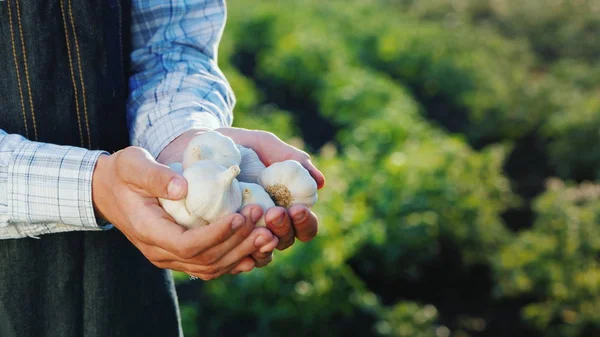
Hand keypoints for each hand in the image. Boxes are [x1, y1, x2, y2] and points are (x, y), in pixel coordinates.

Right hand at [92, 146, 278, 279]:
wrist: (108, 191)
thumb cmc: (123, 174)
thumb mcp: (132, 165)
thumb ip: (154, 175)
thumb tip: (182, 187)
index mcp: (149, 231)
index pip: (188, 244)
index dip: (217, 234)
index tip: (241, 216)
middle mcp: (160, 252)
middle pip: (206, 260)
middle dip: (238, 243)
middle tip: (263, 221)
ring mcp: (170, 257)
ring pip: (211, 267)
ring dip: (241, 254)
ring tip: (267, 235)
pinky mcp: (180, 255)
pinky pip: (210, 265)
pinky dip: (235, 259)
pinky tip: (256, 248)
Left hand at [216, 127, 324, 250]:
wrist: (191, 148)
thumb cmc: (233, 146)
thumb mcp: (261, 145)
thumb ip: (289, 158)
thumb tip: (319, 182)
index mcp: (284, 204)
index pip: (304, 224)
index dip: (305, 221)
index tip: (296, 208)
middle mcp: (267, 224)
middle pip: (287, 240)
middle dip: (284, 229)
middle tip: (274, 213)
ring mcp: (244, 235)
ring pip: (262, 254)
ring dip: (262, 243)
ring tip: (255, 224)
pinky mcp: (220, 240)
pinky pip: (232, 258)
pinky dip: (237, 253)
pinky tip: (233, 242)